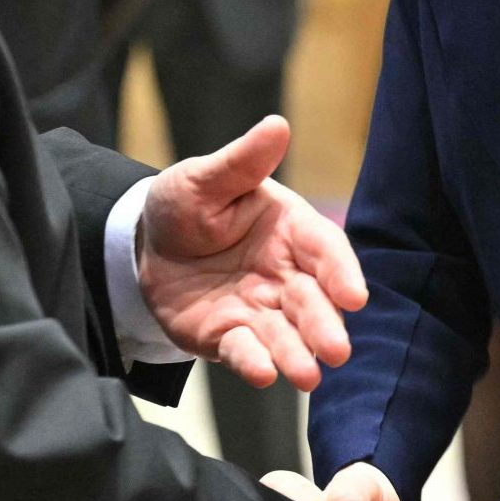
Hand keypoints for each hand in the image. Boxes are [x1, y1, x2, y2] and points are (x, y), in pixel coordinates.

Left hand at [140, 115, 366, 390]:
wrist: (144, 245)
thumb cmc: (185, 204)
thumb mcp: (205, 177)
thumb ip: (243, 161)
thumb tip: (277, 125)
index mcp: (289, 228)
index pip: (324, 249)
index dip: (341, 272)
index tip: (355, 296)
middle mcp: (283, 272)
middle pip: (312, 300)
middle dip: (325, 324)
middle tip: (337, 349)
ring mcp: (258, 308)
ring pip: (285, 334)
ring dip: (298, 354)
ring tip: (308, 375)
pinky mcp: (229, 335)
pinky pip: (245, 351)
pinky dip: (255, 363)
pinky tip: (264, 374)